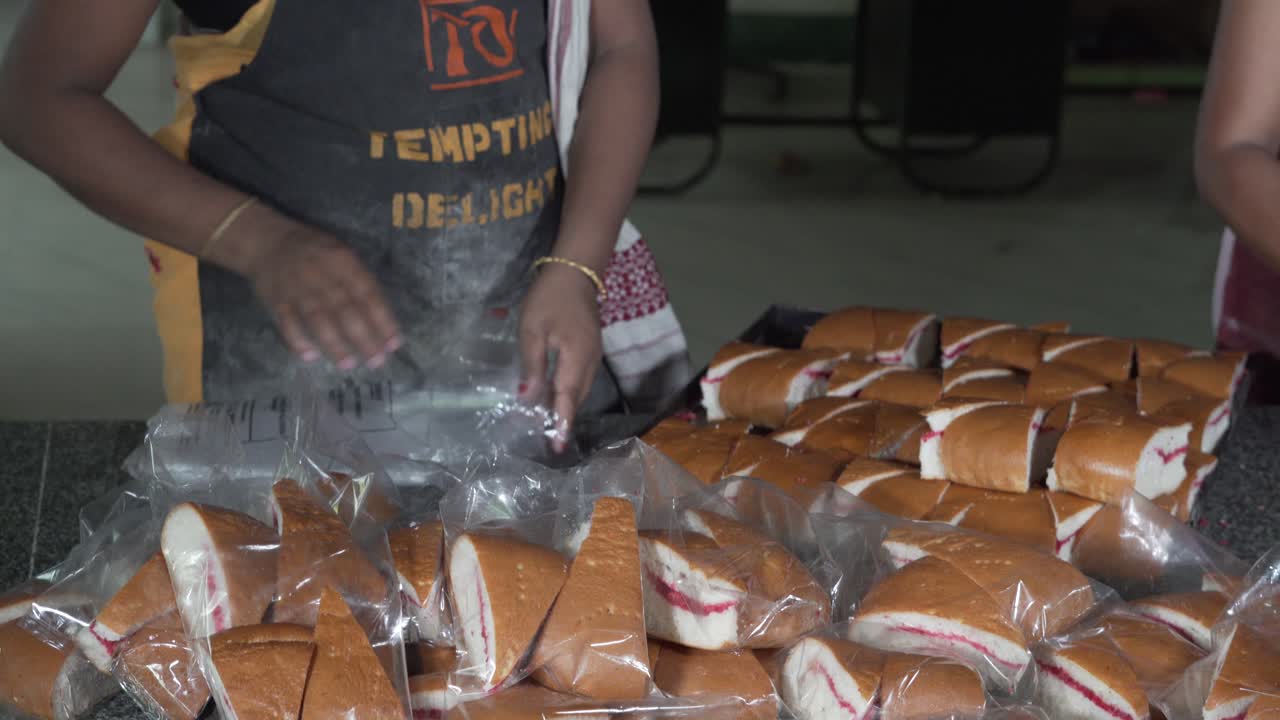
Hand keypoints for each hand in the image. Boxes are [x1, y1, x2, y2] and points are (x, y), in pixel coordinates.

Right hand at [245, 221, 400, 369]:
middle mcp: (321, 275)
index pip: (368, 294)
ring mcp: (297, 288)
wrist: (267, 241)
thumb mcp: (343, 255)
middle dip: (364, 338)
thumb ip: (360, 283)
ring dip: (335, 345)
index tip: (394, 343)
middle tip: (377, 360)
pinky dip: (298, 341)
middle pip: (346, 311)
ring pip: (318, 320)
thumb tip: (382, 319)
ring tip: (349, 364)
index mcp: (343, 262)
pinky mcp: (277, 300)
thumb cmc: (315, 252)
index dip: (383, 320)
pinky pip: (288, 324)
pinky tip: (310, 356)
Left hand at [518, 262, 602, 451]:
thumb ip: (532, 366)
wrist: (574, 273)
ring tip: (547, 422)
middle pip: (576, 398)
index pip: (567, 398)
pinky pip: (581, 379)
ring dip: (565, 406)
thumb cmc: (548, 299)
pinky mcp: (591, 350)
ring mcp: (593, 356)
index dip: (561, 423)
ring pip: (579, 390)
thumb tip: (526, 397)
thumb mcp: (532, 330)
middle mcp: (590, 362)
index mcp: (576, 358)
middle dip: (562, 418)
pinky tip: (554, 395)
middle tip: (545, 438)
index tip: (558, 447)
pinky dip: (568, 392)